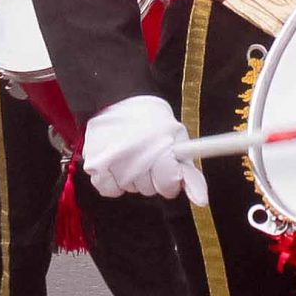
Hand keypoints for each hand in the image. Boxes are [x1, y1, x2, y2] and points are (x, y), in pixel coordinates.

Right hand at [79, 94, 207, 205]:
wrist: (116, 95)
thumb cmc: (149, 120)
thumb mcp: (176, 138)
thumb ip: (188, 171)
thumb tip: (201, 201)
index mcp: (159, 146)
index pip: (169, 184)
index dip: (170, 177)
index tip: (167, 164)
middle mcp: (134, 155)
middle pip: (149, 189)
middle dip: (152, 176)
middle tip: (147, 153)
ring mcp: (111, 161)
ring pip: (130, 188)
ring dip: (132, 176)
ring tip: (130, 152)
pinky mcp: (93, 165)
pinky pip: (109, 190)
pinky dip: (113, 180)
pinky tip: (116, 163)